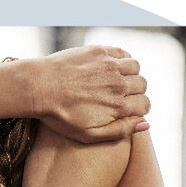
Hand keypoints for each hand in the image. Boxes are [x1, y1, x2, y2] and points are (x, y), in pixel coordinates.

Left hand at [33, 45, 150, 143]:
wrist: (38, 88)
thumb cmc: (61, 116)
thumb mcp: (89, 135)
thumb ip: (120, 131)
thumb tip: (146, 124)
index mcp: (118, 107)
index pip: (145, 105)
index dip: (139, 109)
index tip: (128, 110)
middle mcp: (118, 84)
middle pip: (142, 86)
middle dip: (136, 93)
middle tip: (121, 96)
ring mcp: (109, 65)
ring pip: (136, 67)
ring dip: (131, 75)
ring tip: (117, 81)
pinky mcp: (99, 51)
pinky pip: (122, 53)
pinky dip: (122, 60)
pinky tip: (111, 68)